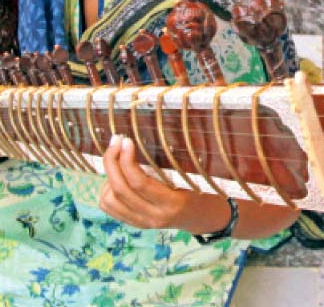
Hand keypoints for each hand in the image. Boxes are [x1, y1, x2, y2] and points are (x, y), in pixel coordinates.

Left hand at [101, 135, 300, 236]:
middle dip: (113, 160)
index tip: (126, 137)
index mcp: (174, 204)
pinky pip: (110, 206)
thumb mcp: (207, 169)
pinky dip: (108, 188)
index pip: (139, 183)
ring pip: (110, 199)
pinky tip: (120, 173)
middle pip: (121, 188)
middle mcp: (156, 217)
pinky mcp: (137, 222)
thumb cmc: (214, 186)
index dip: (127, 159)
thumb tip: (203, 101)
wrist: (215, 217)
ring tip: (118, 155)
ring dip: (109, 174)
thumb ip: (199, 145)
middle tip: (117, 138)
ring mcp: (145, 222)